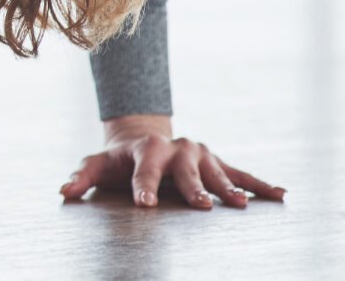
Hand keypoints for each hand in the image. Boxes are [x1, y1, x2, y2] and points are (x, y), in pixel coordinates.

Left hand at [59, 114, 286, 208]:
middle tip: (201, 206)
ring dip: (228, 188)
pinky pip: (241, 173)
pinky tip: (281, 196)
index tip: (145, 206)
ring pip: (216, 172)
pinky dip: (260, 184)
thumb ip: (80, 178)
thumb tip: (63, 193)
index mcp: (146, 151)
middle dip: (193, 188)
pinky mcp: (216, 161)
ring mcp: (200, 154)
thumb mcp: (96, 165)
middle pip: (185, 171)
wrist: (143, 138)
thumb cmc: (118, 160)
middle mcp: (176, 149)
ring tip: (240, 206)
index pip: (143, 171)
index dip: (143, 188)